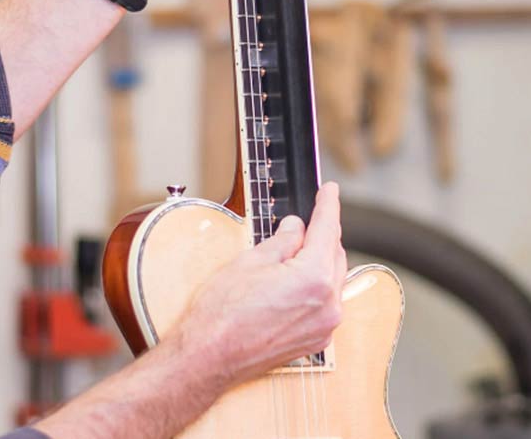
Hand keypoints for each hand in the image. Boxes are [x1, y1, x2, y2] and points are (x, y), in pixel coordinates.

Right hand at [169, 182, 345, 392]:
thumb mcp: (250, 261)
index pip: (326, 229)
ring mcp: (325, 326)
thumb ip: (281, 241)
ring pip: (333, 279)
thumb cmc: (222, 311)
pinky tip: (297, 274)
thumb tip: (296, 227)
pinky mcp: (316, 340)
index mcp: (313, 277)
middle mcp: (328, 303)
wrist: (211, 356)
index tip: (330, 188)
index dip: (328, 204)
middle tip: (310, 212)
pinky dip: (317, 282)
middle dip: (325, 231)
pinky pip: (326, 301)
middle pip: (335, 254)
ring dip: (320, 257)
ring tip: (298, 243)